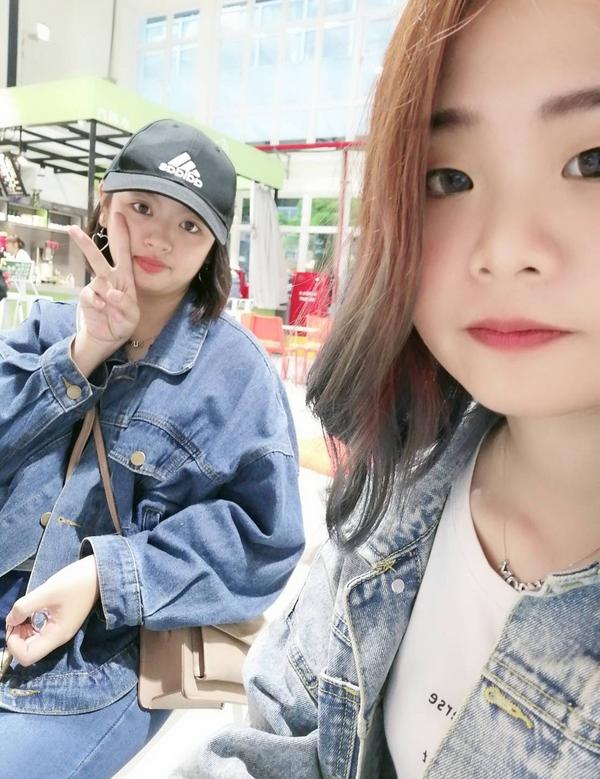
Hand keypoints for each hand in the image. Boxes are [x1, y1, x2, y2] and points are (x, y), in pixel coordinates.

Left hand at [5, 556, 99, 666]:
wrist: (99, 573)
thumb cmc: (76, 582)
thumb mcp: (47, 591)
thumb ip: (25, 607)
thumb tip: (10, 620)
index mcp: (56, 635)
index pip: (27, 657)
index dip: (13, 644)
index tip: (13, 623)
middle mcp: (58, 637)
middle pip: (29, 651)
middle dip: (16, 637)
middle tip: (16, 616)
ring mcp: (60, 630)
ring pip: (33, 642)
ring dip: (22, 631)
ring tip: (22, 612)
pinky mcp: (61, 622)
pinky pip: (39, 632)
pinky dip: (29, 625)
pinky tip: (30, 611)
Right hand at [68, 214, 139, 351]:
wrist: (109, 336)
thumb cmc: (124, 321)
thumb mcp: (132, 315)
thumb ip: (126, 304)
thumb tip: (112, 293)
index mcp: (125, 277)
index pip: (124, 253)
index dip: (122, 234)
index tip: (119, 215)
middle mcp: (109, 278)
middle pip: (97, 257)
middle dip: (85, 243)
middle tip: (72, 229)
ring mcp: (97, 287)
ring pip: (96, 279)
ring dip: (105, 292)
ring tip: (111, 305)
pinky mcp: (87, 298)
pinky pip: (90, 295)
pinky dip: (97, 303)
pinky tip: (102, 309)